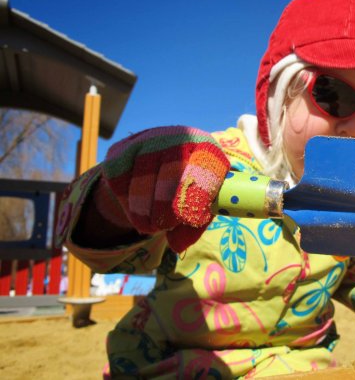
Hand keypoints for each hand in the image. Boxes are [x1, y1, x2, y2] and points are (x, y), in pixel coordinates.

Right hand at [101, 126, 229, 251]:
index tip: (187, 219)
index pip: (206, 169)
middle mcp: (178, 136)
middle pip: (172, 174)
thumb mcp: (199, 202)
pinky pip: (120, 182)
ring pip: (143, 180)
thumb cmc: (186, 186)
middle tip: (165, 226)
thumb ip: (195, 224)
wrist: (154, 160)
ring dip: (145, 211)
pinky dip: (127, 204)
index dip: (197, 196)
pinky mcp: (121, 150)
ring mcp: (148, 140)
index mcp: (207, 148)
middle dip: (167, 208)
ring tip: (152, 226)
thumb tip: (177, 246)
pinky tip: (137, 212)